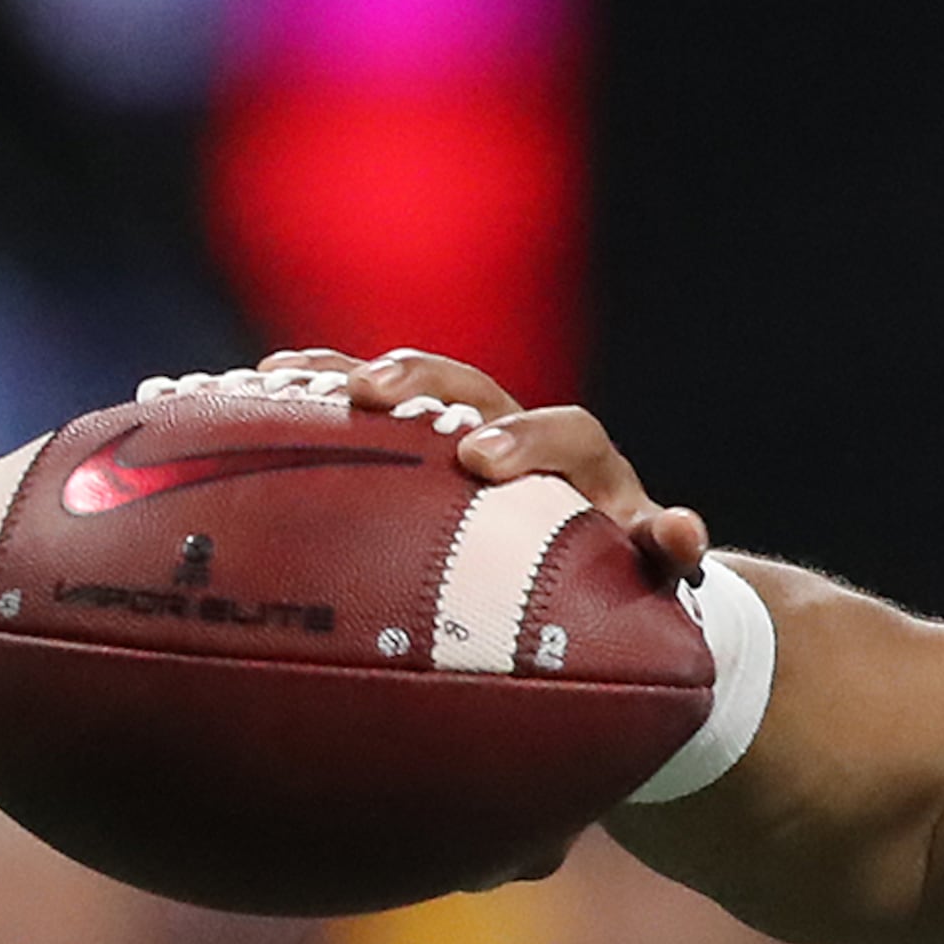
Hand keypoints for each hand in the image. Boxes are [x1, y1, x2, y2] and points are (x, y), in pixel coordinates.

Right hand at [256, 346, 712, 582]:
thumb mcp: (651, 567)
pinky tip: (257, 388)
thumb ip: (668, 548)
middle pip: (475, 385)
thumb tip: (686, 531)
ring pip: (410, 387)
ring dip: (351, 376)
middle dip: (423, 382)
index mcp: (581, 461)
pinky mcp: (416, 444)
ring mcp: (463, 431)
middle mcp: (519, 431)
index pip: (566, 428)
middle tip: (374, 396)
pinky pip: (365, 408)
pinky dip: (317, 393)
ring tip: (286, 375)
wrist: (594, 560)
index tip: (479, 461)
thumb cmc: (620, 568)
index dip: (527, 437)